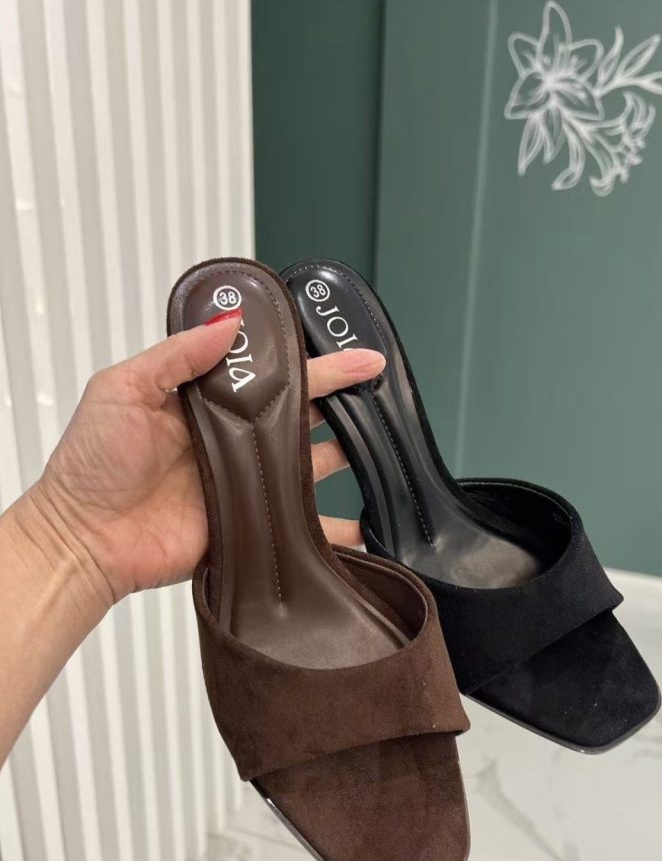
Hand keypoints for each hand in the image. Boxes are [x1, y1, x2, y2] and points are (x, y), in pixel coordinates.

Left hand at [33, 315, 384, 603]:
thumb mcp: (123, 390)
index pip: (272, 376)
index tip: (354, 354)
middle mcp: (231, 441)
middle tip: (378, 392)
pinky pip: (297, 526)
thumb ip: (177, 355)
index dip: (315, 365)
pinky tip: (364, 528)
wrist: (82, 539)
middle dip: (342, 403)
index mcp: (207, 403)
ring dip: (345, 457)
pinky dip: (333, 531)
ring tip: (379, 447)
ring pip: (307, 467)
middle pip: (299, 418)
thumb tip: (229, 320)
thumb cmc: (91, 465)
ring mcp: (243, 485)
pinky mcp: (248, 527)